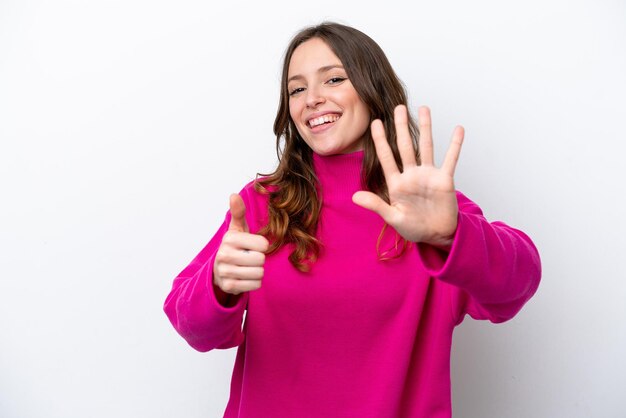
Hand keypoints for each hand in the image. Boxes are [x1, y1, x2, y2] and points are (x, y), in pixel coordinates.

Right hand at [213, 194, 268, 296]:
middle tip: (249, 258)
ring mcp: (225, 271)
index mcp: (230, 238)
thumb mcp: (237, 229)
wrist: (220, 269)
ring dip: (257, 271)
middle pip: (261, 259)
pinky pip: (255, 285)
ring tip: (247, 267)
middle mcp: (224, 254)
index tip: (252, 246)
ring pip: (259, 273)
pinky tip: (245, 277)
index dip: (262, 246)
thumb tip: (234, 195)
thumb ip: (238, 212)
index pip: (263, 244)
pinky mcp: (228, 286)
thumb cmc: (235, 246)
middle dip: (259, 260)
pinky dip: (254, 282)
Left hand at [352, 105, 463, 247]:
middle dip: (401, 127)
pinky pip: (451, 159)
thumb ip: (376, 205)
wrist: (437, 236)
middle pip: (405, 146)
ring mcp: (428, 175)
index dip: (380, 140)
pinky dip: (455, 144)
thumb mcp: (393, 218)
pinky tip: (458, 129)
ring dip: (425, 128)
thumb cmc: (413, 228)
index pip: (386, 157)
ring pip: (426, 146)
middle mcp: (411, 175)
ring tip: (423, 108)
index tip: (375, 123)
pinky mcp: (444, 179)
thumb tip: (354, 197)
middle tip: (398, 107)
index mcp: (396, 183)